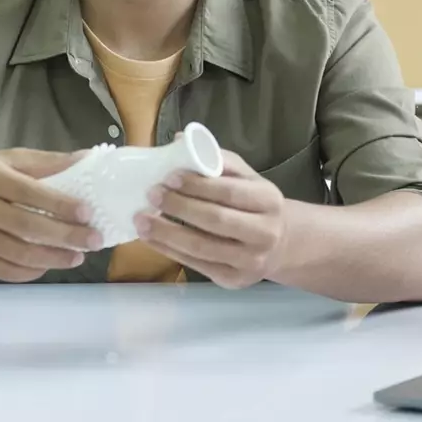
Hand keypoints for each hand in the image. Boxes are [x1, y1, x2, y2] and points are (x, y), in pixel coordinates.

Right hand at [0, 149, 101, 282]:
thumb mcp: (3, 160)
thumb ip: (44, 162)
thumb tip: (86, 159)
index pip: (30, 192)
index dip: (61, 204)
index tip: (88, 212)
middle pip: (28, 226)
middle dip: (66, 236)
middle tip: (94, 240)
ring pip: (19, 253)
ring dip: (54, 259)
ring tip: (78, 257)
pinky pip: (5, 271)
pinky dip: (31, 271)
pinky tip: (48, 265)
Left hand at [133, 151, 285, 289]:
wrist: (280, 244)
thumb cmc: (254, 204)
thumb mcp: (246, 177)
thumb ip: (217, 159)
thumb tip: (180, 140)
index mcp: (269, 200)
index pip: (229, 192)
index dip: (197, 185)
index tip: (169, 177)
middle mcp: (265, 233)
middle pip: (216, 220)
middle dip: (179, 207)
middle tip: (151, 194)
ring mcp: (250, 261)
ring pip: (202, 247)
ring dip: (166, 233)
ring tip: (141, 219)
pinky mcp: (234, 280)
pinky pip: (196, 265)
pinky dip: (169, 250)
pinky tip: (151, 238)